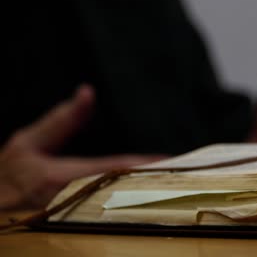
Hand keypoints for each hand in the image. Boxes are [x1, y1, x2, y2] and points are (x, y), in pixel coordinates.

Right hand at [0, 85, 165, 208]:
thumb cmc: (8, 176)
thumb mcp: (28, 143)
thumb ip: (61, 121)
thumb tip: (87, 93)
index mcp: (63, 178)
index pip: (115, 169)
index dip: (144, 165)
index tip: (168, 160)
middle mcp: (73, 200)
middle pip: (122, 191)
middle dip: (149, 182)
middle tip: (178, 174)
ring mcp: (75, 217)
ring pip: (117, 206)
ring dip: (141, 194)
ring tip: (166, 185)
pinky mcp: (75, 225)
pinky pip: (106, 215)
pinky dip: (125, 205)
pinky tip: (140, 199)